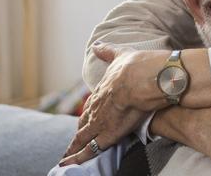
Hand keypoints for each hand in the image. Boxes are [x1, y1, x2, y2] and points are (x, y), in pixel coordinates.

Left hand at [58, 44, 167, 165]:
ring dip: (74, 148)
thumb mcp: (121, 55)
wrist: (144, 79)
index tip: (85, 117)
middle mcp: (97, 105)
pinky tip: (69, 163)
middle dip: (79, 130)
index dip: (89, 111)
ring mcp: (100, 121)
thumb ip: (109, 52)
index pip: (92, 103)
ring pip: (83, 136)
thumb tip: (96, 46)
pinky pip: (90, 149)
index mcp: (102, 88)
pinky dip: (78, 158)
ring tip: (66, 158)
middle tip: (73, 141)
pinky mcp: (107, 135)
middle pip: (84, 121)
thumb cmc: (137, 67)